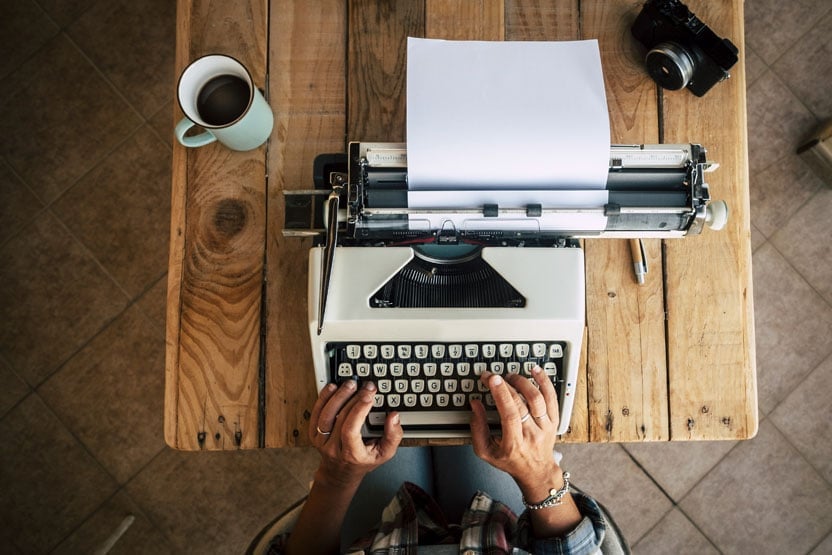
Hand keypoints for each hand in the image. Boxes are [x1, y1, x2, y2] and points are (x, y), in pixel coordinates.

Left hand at [309, 380, 402, 487]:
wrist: (340, 471)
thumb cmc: (363, 461)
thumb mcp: (384, 453)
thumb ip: (393, 436)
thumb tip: (393, 416)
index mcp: (351, 454)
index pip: (350, 430)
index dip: (359, 410)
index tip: (369, 396)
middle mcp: (333, 448)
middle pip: (339, 418)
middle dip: (353, 398)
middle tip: (365, 386)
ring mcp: (321, 441)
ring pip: (326, 414)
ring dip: (338, 396)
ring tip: (350, 384)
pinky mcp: (314, 433)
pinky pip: (316, 413)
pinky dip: (324, 398)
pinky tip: (333, 388)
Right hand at [470, 367, 560, 490]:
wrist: (537, 472)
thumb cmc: (511, 461)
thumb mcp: (486, 452)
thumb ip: (477, 428)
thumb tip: (475, 404)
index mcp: (514, 444)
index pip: (510, 414)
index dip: (501, 394)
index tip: (491, 380)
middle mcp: (532, 434)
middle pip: (521, 403)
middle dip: (506, 385)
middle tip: (494, 376)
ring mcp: (545, 427)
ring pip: (538, 399)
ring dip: (524, 382)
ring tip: (511, 376)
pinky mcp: (554, 420)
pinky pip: (552, 398)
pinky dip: (544, 382)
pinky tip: (535, 371)